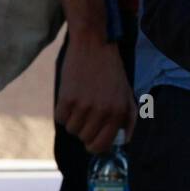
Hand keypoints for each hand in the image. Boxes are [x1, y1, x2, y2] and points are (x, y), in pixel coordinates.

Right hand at [54, 32, 135, 153]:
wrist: (94, 45)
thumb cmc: (111, 71)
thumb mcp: (127, 93)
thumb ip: (130, 119)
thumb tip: (127, 141)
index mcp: (118, 112)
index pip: (101, 146)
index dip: (94, 145)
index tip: (92, 139)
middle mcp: (102, 111)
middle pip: (84, 138)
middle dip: (84, 129)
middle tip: (87, 113)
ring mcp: (83, 105)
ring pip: (71, 130)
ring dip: (73, 120)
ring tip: (81, 102)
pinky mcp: (67, 98)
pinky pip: (60, 119)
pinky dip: (63, 112)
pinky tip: (71, 98)